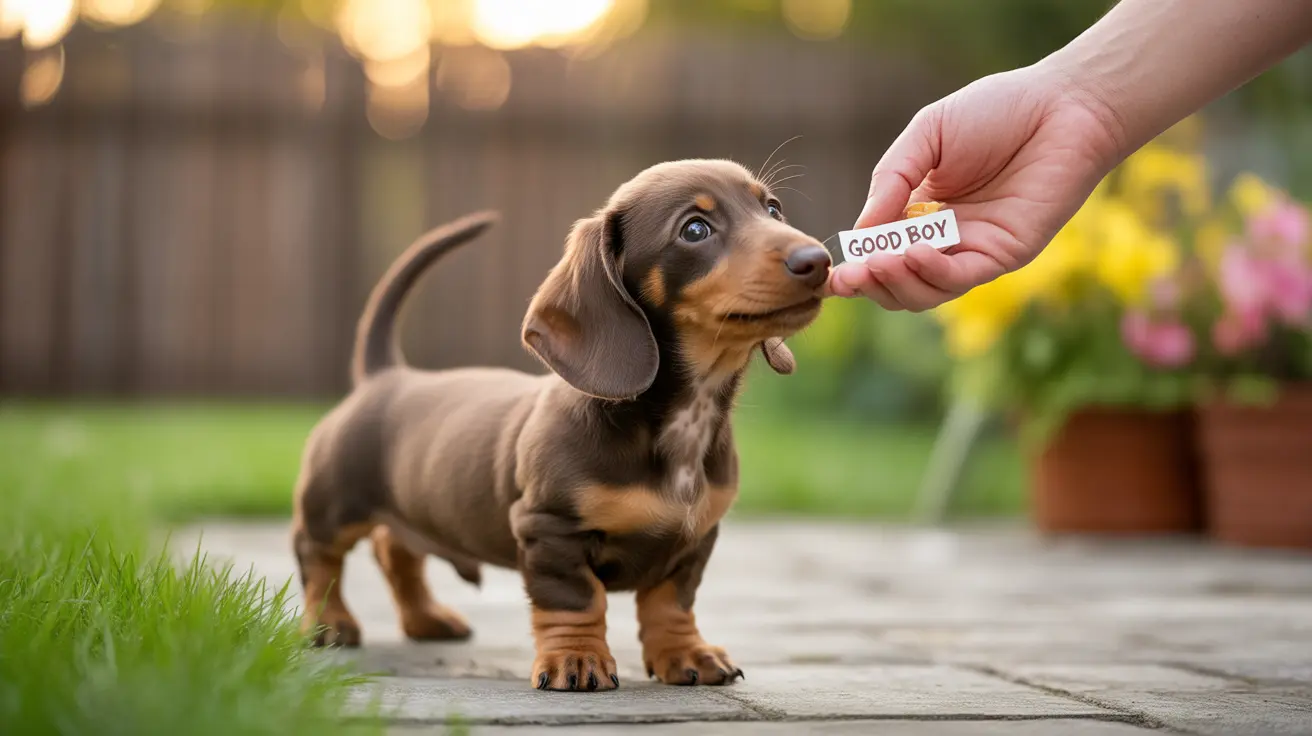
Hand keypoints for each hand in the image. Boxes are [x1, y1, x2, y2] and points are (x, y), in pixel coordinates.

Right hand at [826, 63, 1124, 311]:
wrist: (1061, 106)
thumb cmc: (995, 111)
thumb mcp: (926, 135)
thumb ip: (892, 180)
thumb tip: (860, 230)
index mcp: (917, 210)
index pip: (878, 250)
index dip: (855, 267)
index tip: (830, 276)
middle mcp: (942, 238)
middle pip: (896, 281)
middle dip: (871, 284)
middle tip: (851, 277)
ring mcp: (972, 250)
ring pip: (925, 291)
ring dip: (897, 283)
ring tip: (880, 263)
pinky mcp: (1003, 255)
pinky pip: (960, 277)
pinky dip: (933, 272)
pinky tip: (915, 253)